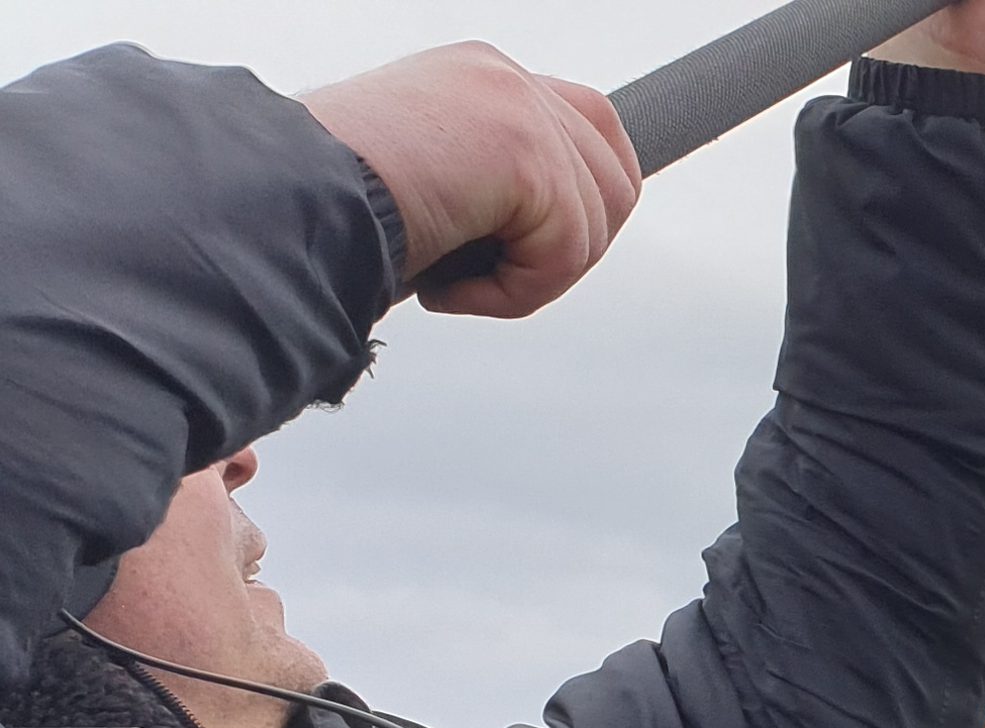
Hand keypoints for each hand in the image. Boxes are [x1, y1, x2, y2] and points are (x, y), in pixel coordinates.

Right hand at [302, 45, 638, 318]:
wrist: (270, 203)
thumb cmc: (323, 216)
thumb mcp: (428, 186)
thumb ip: (491, 188)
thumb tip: (550, 231)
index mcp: (478, 75)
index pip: (588, 126)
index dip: (585, 199)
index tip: (549, 249)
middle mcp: (503, 75)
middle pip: (614, 178)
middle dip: (566, 248)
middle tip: (489, 278)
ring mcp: (517, 104)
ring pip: (593, 225)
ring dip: (528, 279)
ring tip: (450, 281)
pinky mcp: (525, 150)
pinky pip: (568, 253)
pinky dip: (514, 295)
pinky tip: (444, 289)